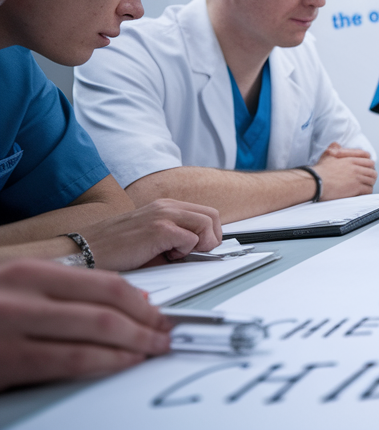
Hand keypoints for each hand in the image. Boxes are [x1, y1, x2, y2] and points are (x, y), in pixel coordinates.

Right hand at [0, 259, 170, 390]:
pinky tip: (122, 363)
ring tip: (152, 350)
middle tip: (165, 335)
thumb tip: (131, 302)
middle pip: (108, 309)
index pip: (107, 283)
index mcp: (30, 273)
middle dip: (147, 325)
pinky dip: (107, 363)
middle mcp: (24, 296)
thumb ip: (67, 291)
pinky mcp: (8, 361)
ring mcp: (14, 328)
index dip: (142, 302)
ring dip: (134, 345)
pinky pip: (72, 361)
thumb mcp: (21, 286)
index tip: (160, 314)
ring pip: (96, 335)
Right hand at [76, 199, 221, 270]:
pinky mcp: (159, 229)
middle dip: (211, 238)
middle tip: (193, 253)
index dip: (209, 233)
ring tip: (176, 254)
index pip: (206, 213)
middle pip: (212, 216)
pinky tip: (164, 256)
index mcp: (164, 206)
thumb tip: (199, 250)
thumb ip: (174, 238)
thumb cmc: (112, 248)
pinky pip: (191, 239)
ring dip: (198, 244)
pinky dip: (184, 252)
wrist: (83, 252)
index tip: (200, 248)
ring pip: (207, 224)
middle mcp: (165, 206)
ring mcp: (163, 215)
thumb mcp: (149, 238)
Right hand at [312, 143, 376, 199]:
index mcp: (350, 160)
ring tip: (365, 187)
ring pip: (372, 180)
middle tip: (367, 179)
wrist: (316, 182)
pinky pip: (368, 190)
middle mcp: (356, 168)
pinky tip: (362, 193)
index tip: (368, 169)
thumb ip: (333, 148)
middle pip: (373, 170)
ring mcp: (357, 177)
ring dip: (370, 184)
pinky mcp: (356, 187)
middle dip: (371, 175)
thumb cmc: (320, 171)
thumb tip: (336, 144)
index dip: (370, 165)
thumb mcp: (327, 155)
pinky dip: (367, 192)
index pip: (368, 160)